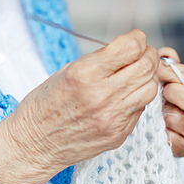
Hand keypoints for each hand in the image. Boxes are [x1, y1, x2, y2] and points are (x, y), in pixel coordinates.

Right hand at [0, 30, 159, 183]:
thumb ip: (100, 60)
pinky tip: (122, 97)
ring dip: (146, 77)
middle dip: (147, 54)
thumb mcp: (66, 71)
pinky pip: (140, 109)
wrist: (34, 145)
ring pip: (150, 88)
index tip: (135, 39)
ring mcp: (113, 118)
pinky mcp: (119, 134)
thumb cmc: (44, 107)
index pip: (131, 48)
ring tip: (134, 75)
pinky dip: (136, 98)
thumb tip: (129, 48)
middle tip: (141, 54)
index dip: (137, 39)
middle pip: (146, 67)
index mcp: (85, 74)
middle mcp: (102, 96)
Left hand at [157, 47, 183, 156]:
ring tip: (159, 109)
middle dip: (177, 95)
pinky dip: (162, 131)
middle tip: (163, 92)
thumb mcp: (167, 77)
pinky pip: (173, 139)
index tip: (159, 70)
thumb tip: (167, 55)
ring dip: (165, 113)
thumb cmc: (166, 98)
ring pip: (183, 121)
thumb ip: (168, 63)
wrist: (158, 125)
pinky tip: (159, 124)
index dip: (175, 72)